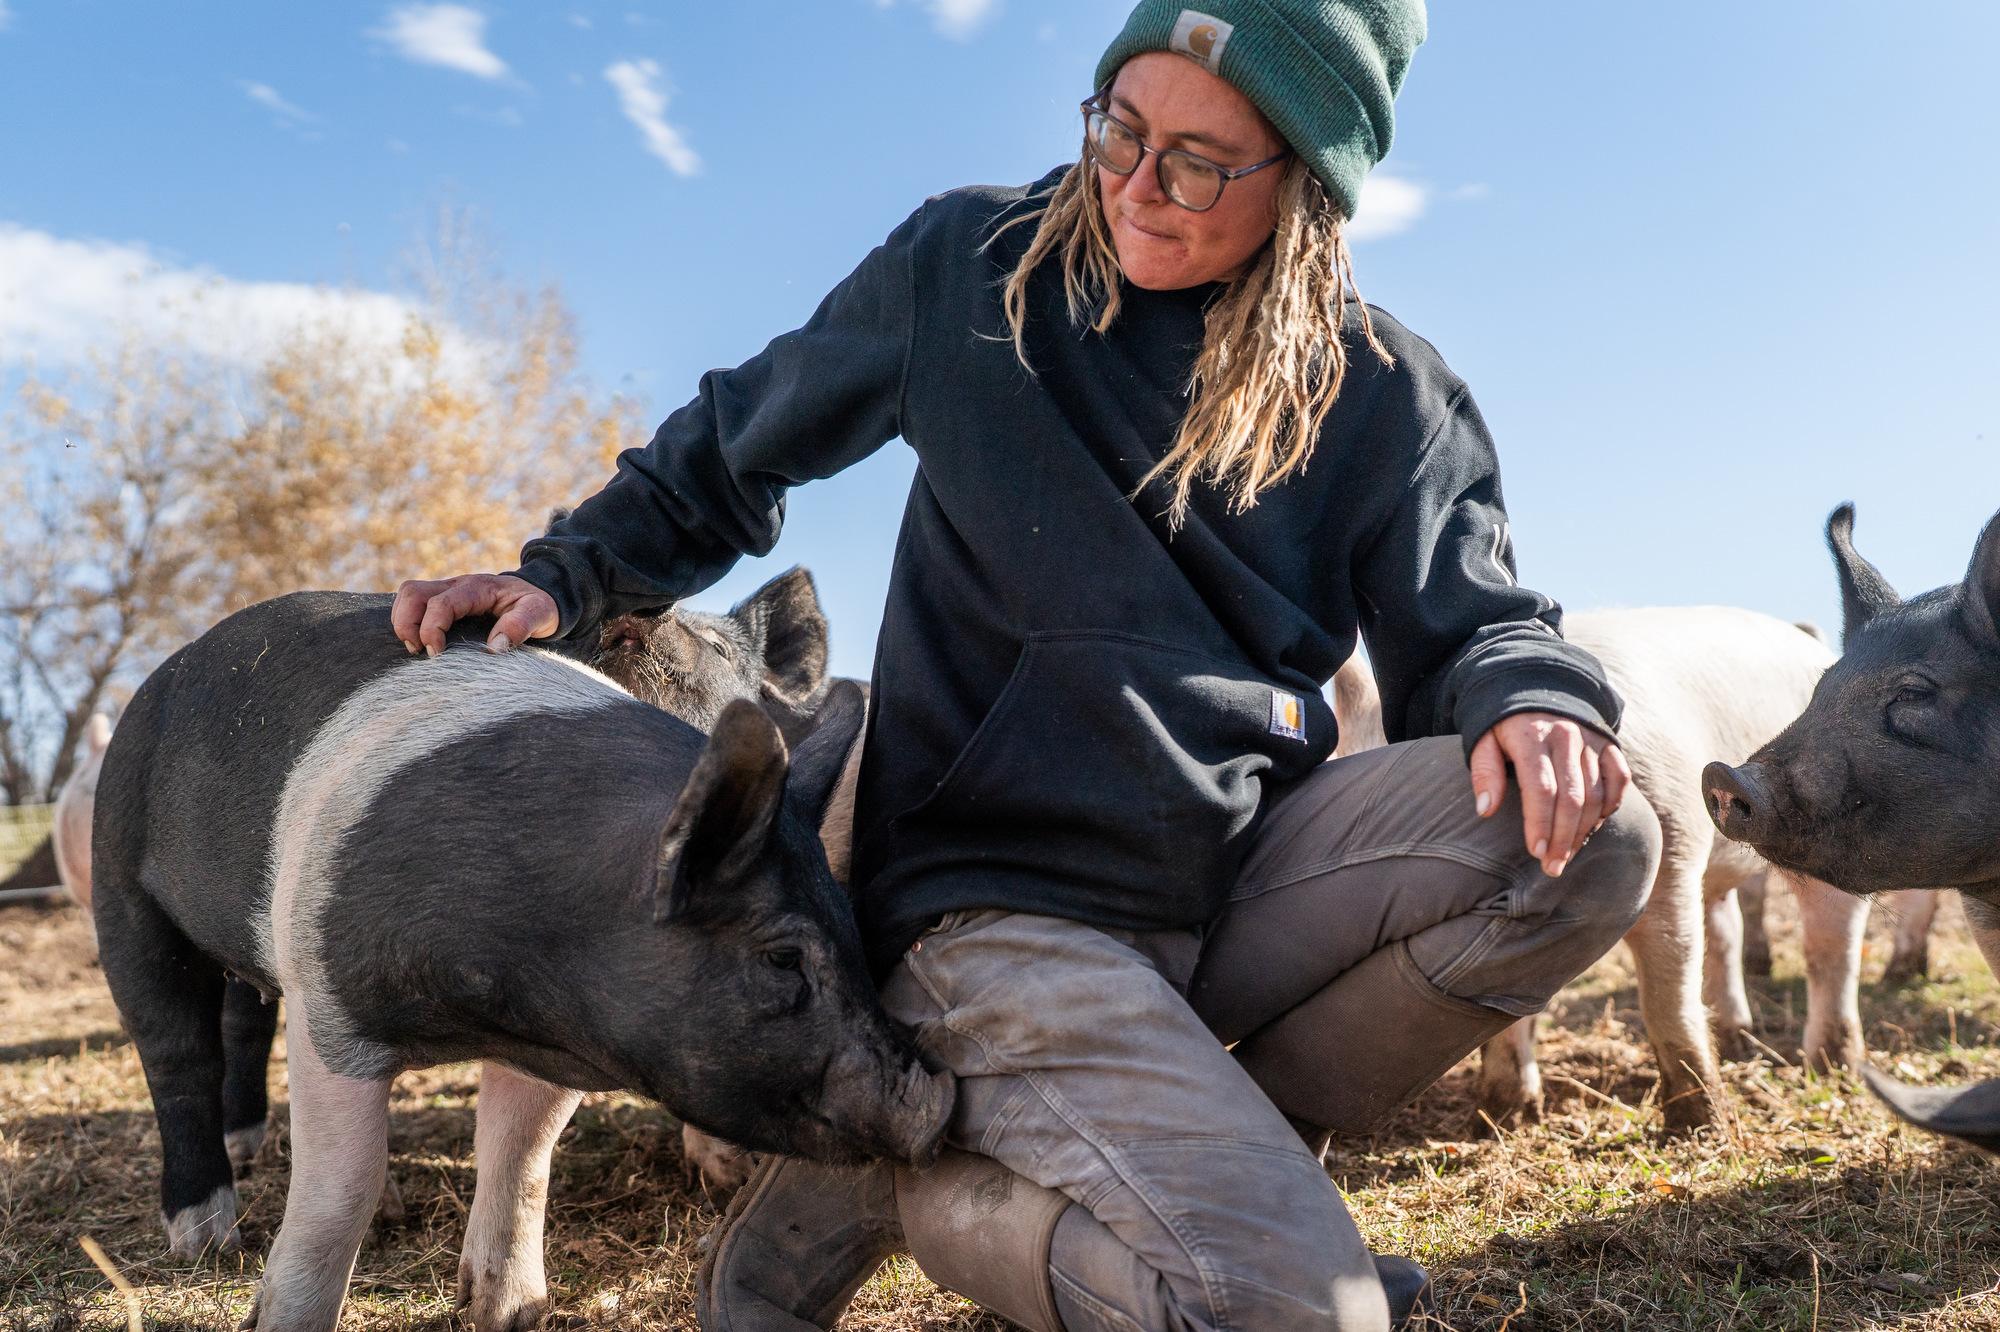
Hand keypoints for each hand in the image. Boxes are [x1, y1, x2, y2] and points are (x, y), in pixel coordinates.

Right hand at [390, 574, 559, 656]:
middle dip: (407, 622)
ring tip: (416, 647)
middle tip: (418, 650)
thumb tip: (495, 648)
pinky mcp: (443, 600)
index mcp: (478, 588)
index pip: (442, 602)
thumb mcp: (540, 614)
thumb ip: (520, 626)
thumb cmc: (538, 606)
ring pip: (409, 594)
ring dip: (403, 620)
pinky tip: (419, 641)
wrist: (540, 594)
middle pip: (414, 592)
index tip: (436, 654)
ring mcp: (448, 590)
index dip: (432, 628)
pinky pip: (414, 603)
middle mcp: (458, 585)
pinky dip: (407, 620)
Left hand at [1468, 712, 1629, 877]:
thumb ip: (1484, 773)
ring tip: (1567, 855)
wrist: (1538, 685)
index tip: (1536, 852)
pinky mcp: (1609, 744)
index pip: (1541, 787)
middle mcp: (1567, 736)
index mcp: (1532, 736)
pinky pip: (1619, 779)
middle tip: (1552, 867)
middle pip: (1572, 797)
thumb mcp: (1483, 740)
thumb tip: (1485, 810)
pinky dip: (1610, 805)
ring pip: (1596, 793)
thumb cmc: (1504, 724)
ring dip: (1583, 830)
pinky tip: (1593, 826)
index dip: (1540, 822)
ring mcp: (1592, 740)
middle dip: (1563, 837)